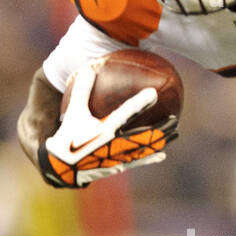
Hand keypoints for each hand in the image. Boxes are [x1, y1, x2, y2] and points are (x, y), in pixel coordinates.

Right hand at [38, 63, 176, 188]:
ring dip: (160, 142)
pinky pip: (137, 161)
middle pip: (143, 136)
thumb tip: (88, 68)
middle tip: (174, 120)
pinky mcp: (117, 166)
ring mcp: (118, 157)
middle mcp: (114, 145)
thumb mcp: (73, 113)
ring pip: (144, 150)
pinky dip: (150, 158)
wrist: (60, 167)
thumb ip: (81, 90)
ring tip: (175, 135)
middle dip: (160, 129)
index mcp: (104, 130)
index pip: (125, 114)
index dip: (139, 102)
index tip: (153, 93)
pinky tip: (162, 155)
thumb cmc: (67, 138)